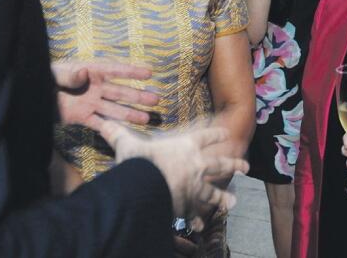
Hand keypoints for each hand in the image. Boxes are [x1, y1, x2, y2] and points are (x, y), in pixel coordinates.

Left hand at [52, 60, 158, 130]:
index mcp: (90, 71)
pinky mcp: (82, 117)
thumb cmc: (44, 76)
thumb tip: (84, 73)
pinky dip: (112, 128)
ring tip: (147, 118)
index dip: (132, 71)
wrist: (32, 94)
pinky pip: (99, 123)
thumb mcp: (56, 73)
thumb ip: (71, 75)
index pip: (115, 71)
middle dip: (138, 96)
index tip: (149, 72)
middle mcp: (95, 87)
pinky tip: (125, 132)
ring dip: (130, 113)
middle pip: (120, 92)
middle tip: (156, 99)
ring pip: (114, 109)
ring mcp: (90, 103)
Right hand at [100, 121, 248, 218]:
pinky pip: (195, 213)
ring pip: (214, 192)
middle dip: (233, 165)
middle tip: (245, 166)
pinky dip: (197, 219)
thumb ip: (117, 134)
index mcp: (185, 147)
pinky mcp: (189, 205)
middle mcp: (196, 165)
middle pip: (219, 165)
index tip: (225, 133)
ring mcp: (195, 187)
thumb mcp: (128, 145)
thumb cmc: (141, 161)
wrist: (147, 185)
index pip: (205, 137)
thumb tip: (101, 121)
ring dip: (223, 197)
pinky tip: (200, 226)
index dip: (215, 135)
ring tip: (232, 202)